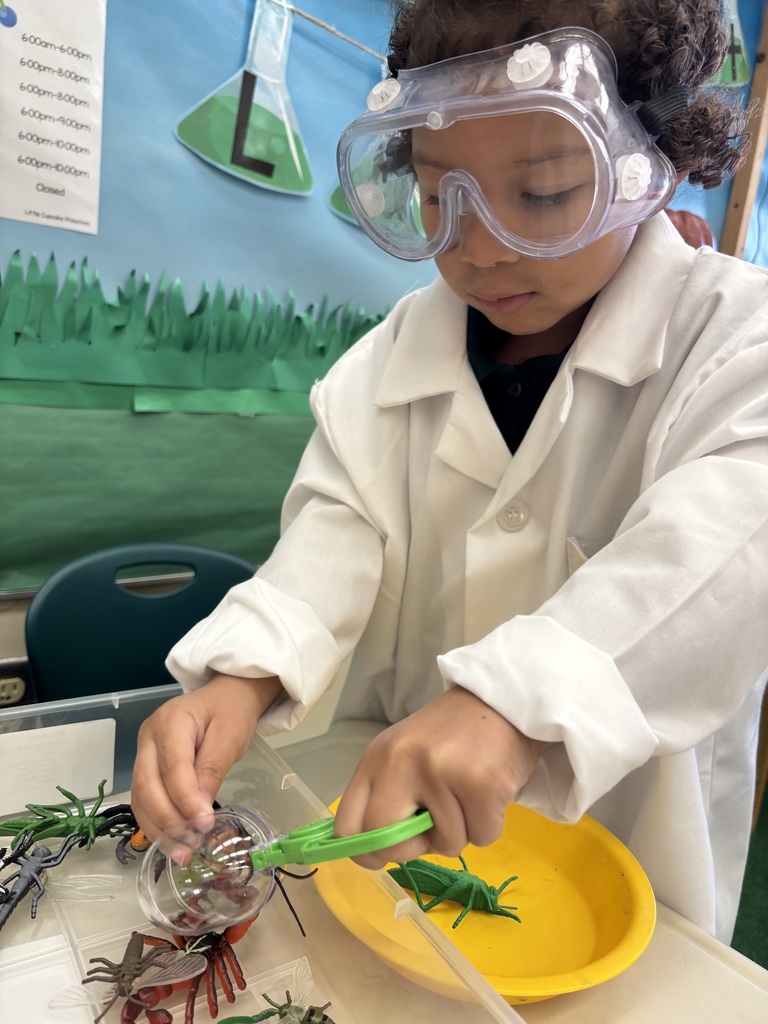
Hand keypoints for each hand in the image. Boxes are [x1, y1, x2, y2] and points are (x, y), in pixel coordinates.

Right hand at [131, 673, 282, 840]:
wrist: (225, 696)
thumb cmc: (230, 712)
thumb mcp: (230, 736)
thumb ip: (212, 769)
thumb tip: (199, 810)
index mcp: (170, 721)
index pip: (172, 767)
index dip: (185, 799)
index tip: (205, 824)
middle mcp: (148, 737)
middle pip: (147, 785)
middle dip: (168, 820)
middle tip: (192, 844)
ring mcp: (144, 752)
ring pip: (140, 797)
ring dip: (159, 828)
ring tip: (183, 852)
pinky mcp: (147, 767)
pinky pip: (144, 799)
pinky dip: (156, 823)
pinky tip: (173, 842)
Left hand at [333, 686, 542, 867]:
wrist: (499, 701)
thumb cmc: (451, 736)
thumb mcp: (405, 756)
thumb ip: (388, 796)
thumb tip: (380, 851)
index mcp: (376, 759)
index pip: (346, 824)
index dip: (365, 852)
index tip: (384, 855)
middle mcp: (401, 763)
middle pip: (386, 842)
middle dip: (411, 850)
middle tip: (433, 829)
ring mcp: (440, 772)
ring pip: (445, 845)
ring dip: (461, 832)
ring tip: (468, 795)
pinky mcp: (480, 784)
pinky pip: (482, 837)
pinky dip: (488, 825)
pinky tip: (488, 793)